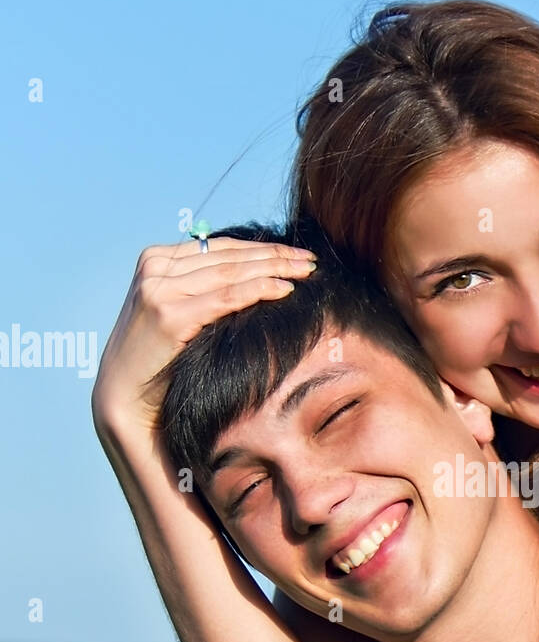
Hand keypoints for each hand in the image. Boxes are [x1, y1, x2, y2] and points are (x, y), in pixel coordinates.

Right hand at [91, 236, 317, 438]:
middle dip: (275, 255)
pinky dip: (259, 290)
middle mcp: (155, 268)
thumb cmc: (159, 358)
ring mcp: (159, 289)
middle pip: (229, 256)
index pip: (220, 247)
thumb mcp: (178, 311)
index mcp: (156, 259)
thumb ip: (202, 287)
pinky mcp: (169, 315)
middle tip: (310, 259)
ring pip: (231, 273)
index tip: (295, 252)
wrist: (124, 395)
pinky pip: (225, 298)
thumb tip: (255, 273)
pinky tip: (285, 289)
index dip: (261, 247)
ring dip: (274, 269)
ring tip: (305, 271)